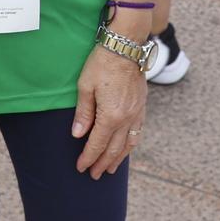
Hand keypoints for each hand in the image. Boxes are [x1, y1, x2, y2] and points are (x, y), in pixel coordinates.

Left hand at [72, 43, 146, 178]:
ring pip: (129, 143)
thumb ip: (83, 113)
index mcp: (111, 115)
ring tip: (110, 168)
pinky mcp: (142, 106)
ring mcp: (137, 112)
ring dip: (119, 158)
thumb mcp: (85, 87)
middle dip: (102, 163)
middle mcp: (126, 118)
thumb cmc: (102, 63)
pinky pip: (138, 131)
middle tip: (94, 174)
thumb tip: (78, 135)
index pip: (97, 144)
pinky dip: (130, 144)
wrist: (126, 46)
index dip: (88, 157)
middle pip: (114, 148)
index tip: (81, 168)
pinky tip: (126, 148)